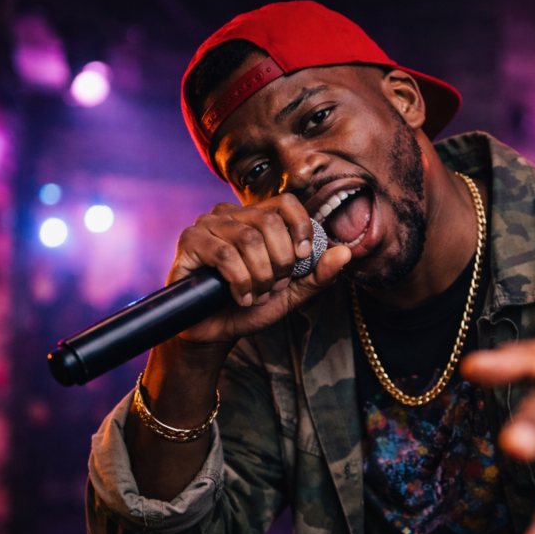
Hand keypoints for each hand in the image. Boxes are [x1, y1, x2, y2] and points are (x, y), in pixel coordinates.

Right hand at [168, 194, 350, 344]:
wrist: (216, 331)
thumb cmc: (253, 306)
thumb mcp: (293, 293)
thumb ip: (319, 274)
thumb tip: (345, 252)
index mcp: (257, 217)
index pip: (287, 202)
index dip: (300, 228)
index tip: (304, 258)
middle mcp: (231, 213)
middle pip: (269, 222)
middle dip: (280, 263)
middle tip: (275, 287)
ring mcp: (208, 224)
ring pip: (248, 239)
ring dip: (260, 276)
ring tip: (257, 295)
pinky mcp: (189, 241)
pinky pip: (223, 254)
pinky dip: (240, 281)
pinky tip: (241, 298)